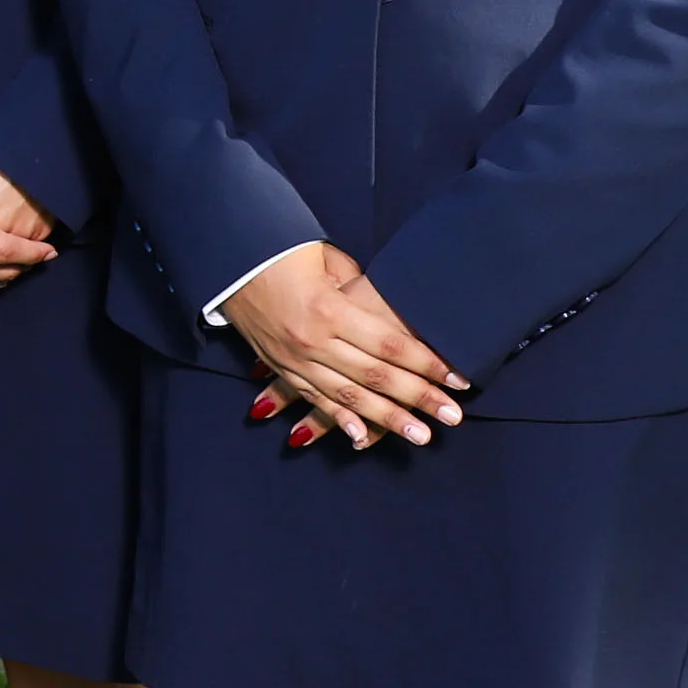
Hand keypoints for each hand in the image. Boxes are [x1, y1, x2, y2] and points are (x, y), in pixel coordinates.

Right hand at [224, 243, 468, 449]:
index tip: (459, 379)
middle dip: (419, 398)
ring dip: (388, 418)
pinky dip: (338, 419)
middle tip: (453, 416)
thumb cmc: (283, 250)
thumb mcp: (327, 260)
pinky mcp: (281, 367)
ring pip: (349, 397)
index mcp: (329, 310)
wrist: (228, 257)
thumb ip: (358, 289)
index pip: (390, 345)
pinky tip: (362, 437)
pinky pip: (313, 398)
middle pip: (376, 376)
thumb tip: (392, 312)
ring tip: (421, 436)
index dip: (428, 363)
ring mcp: (294, 359)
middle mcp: (313, 341)